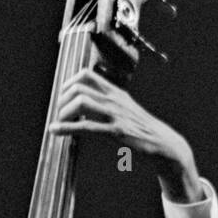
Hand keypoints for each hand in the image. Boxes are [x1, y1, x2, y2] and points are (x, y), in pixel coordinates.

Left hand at [48, 68, 204, 202]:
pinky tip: (55, 130)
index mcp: (115, 92)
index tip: (62, 97)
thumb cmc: (141, 128)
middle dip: (62, 100)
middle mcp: (114, 99)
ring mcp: (115, 114)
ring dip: (63, 112)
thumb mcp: (125, 108)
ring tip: (59, 122)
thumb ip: (107, 102)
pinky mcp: (116, 131)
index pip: (86, 74)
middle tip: (60, 113)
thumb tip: (85, 102)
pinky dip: (66, 128)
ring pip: (81, 102)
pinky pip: (86, 127)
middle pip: (79, 87)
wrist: (162, 142)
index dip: (68, 83)